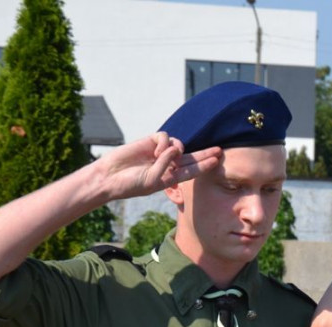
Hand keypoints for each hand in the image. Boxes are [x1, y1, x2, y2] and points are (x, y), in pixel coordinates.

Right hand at [97, 133, 221, 200]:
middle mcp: (168, 164)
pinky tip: (156, 150)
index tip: (218, 160)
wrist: (110, 177)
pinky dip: (164, 142)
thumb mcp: (153, 181)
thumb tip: (175, 148)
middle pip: (192, 157)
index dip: (205, 165)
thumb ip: (166, 166)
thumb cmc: (132, 184)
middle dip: (205, 153)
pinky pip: (165, 137)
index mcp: (171, 177)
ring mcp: (159, 152)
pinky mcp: (149, 142)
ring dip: (177, 149)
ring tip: (162, 156)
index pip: (193, 170)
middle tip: (220, 150)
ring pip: (178, 144)